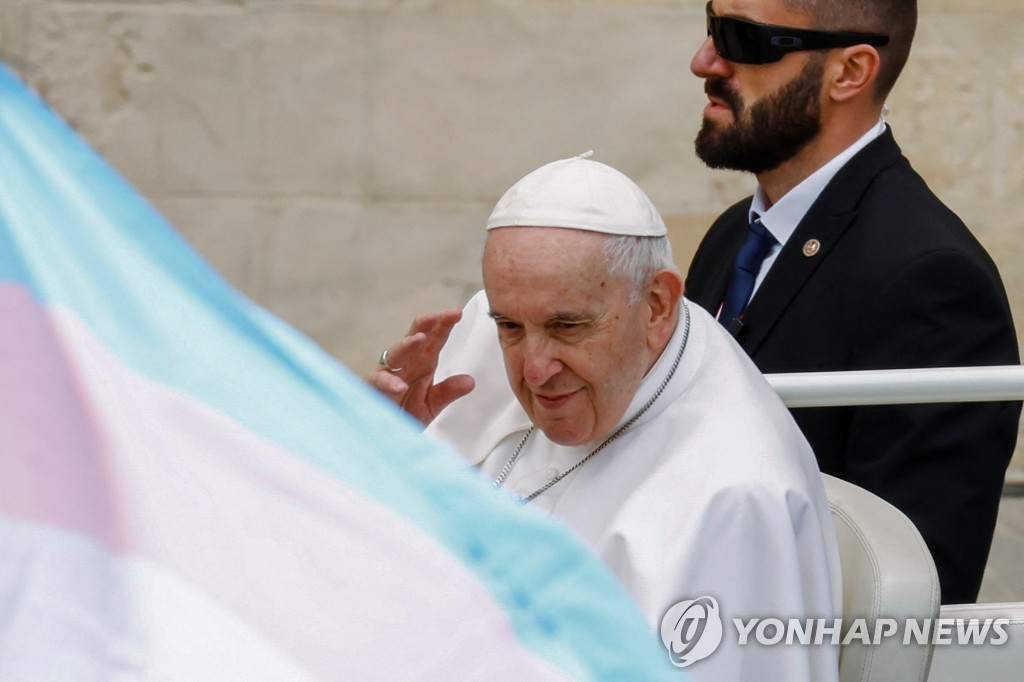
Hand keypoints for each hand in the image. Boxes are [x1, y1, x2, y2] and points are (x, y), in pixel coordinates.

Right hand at [365, 309, 474, 425]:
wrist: (385, 434)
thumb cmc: (405, 414)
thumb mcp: (432, 404)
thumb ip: (448, 392)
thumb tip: (470, 381)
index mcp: (423, 362)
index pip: (435, 339)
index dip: (444, 325)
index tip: (456, 313)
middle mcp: (406, 364)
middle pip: (414, 338)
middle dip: (424, 325)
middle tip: (434, 316)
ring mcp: (388, 373)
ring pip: (396, 354)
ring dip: (407, 345)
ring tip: (418, 338)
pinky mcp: (373, 387)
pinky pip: (380, 381)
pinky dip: (390, 382)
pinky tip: (401, 386)